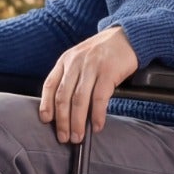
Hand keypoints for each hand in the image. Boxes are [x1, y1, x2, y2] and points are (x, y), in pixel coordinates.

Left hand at [39, 27, 138, 143]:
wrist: (127, 36)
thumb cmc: (103, 53)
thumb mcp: (81, 59)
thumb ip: (71, 77)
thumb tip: (65, 110)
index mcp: (65, 61)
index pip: (50, 85)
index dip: (46, 105)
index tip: (46, 121)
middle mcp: (75, 63)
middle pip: (63, 97)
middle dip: (62, 121)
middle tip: (64, 137)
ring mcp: (92, 67)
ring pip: (79, 100)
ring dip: (77, 122)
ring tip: (78, 136)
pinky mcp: (108, 72)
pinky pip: (99, 98)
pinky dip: (97, 115)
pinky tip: (97, 126)